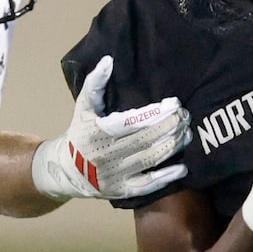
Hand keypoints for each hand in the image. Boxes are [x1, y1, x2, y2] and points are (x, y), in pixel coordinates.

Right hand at [34, 54, 189, 200]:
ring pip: (150, 159)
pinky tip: (182, 168)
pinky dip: (166, 177)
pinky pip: (147, 185)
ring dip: (172, 146)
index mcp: (97, 132)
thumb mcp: (83, 108)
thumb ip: (94, 84)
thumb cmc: (80, 134)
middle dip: (170, 127)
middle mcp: (106, 155)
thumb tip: (108, 60)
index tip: (175, 104)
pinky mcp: (121, 191)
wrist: (66, 170)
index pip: (132, 121)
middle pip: (145, 139)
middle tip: (185, 116)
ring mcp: (114, 175)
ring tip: (187, 134)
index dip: (156, 113)